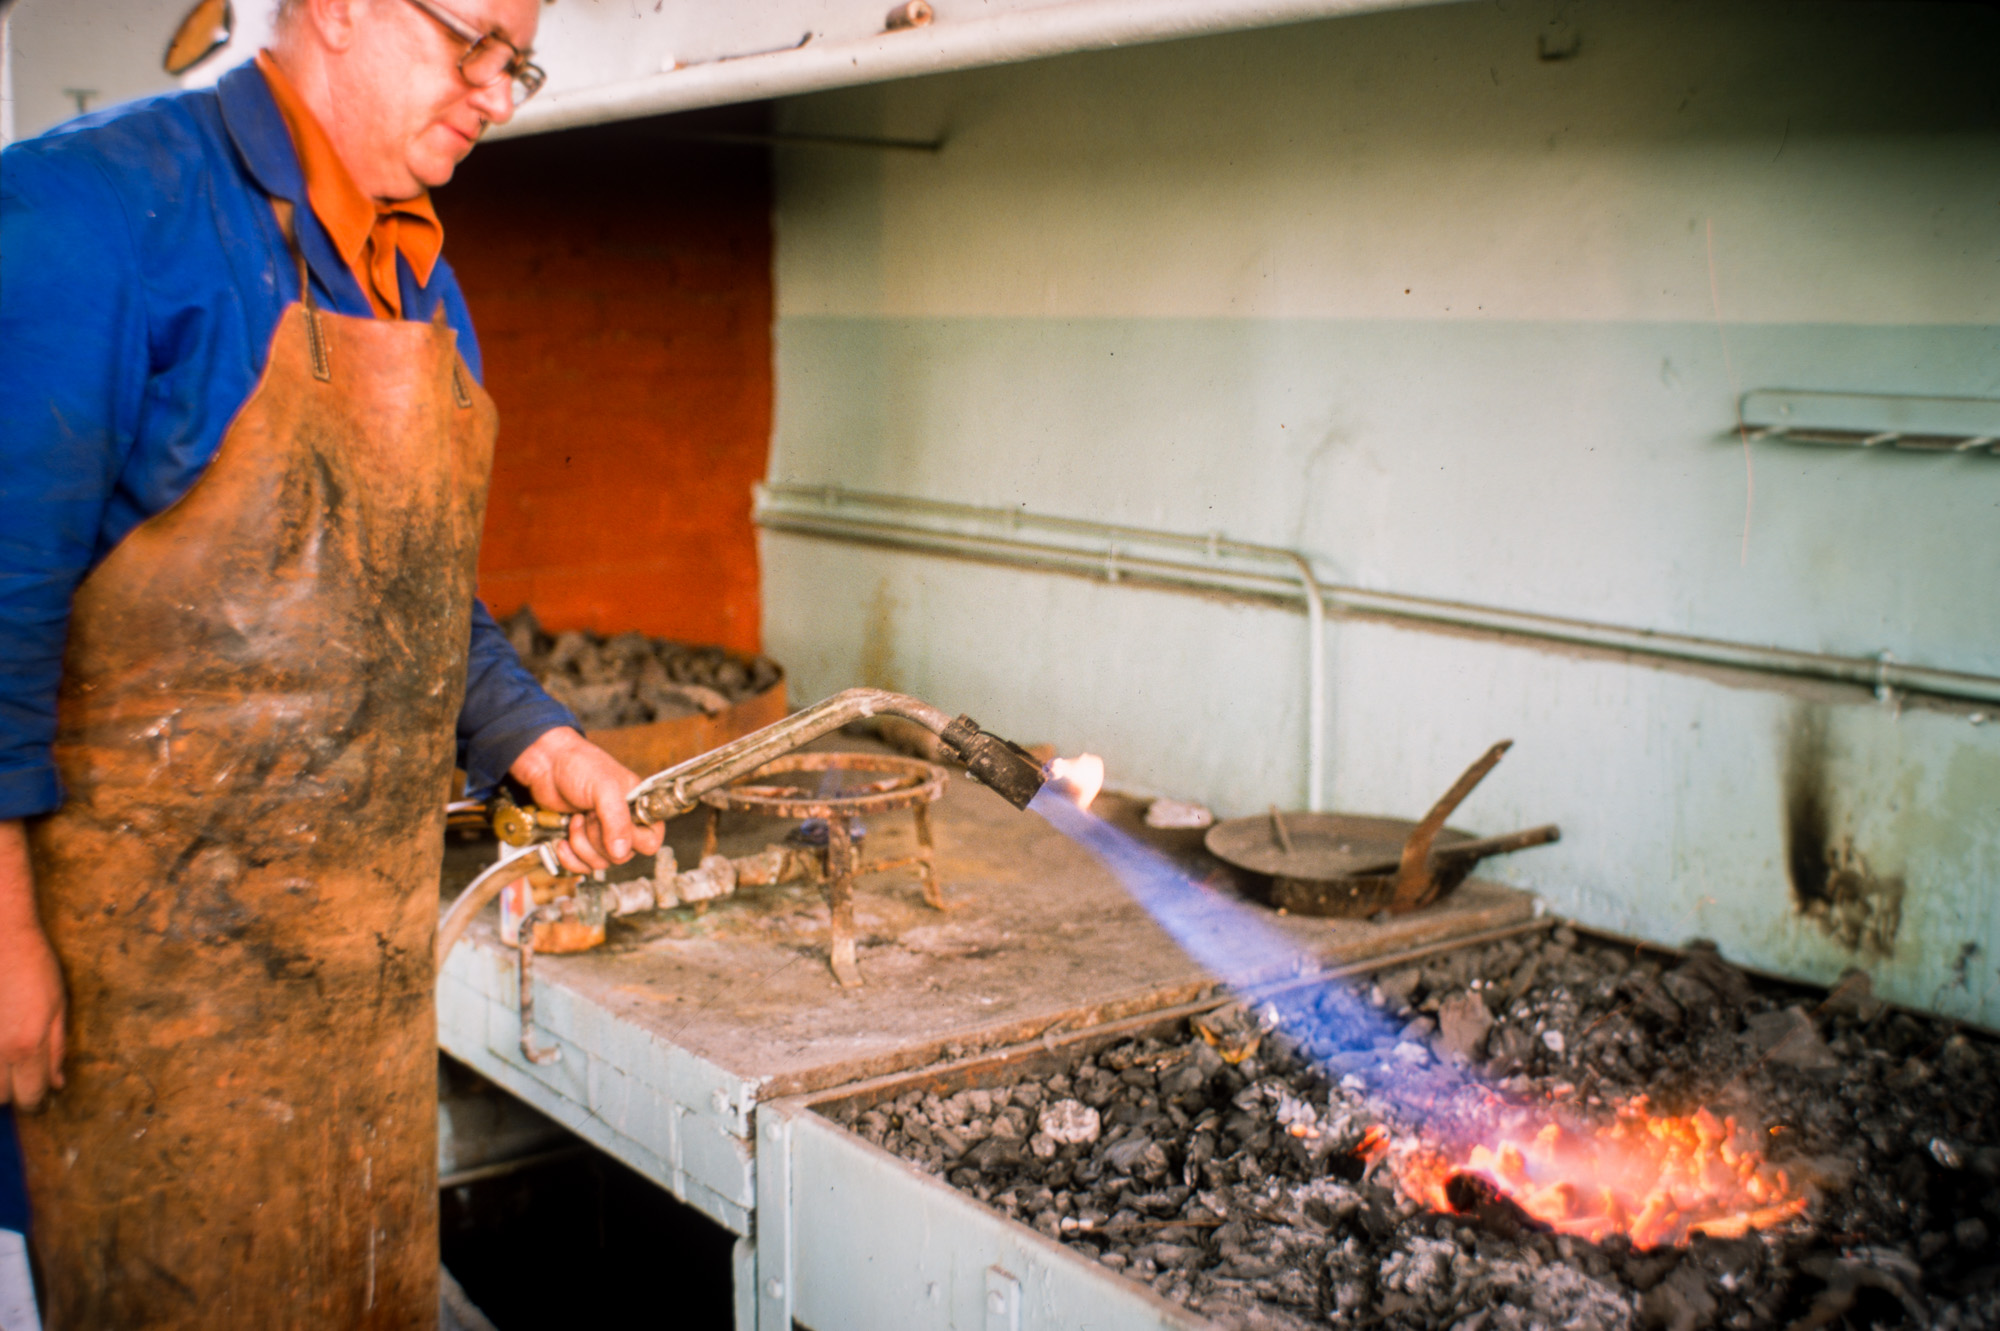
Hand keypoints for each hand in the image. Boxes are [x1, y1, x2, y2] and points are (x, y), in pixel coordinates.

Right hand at [0, 820, 66, 1109]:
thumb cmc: (32, 964)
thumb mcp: (58, 1004)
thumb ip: (56, 1049)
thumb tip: (58, 1083)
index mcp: (26, 1046)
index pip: (30, 1097)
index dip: (36, 1096)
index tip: (37, 1088)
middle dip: (10, 1089)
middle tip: (17, 1067)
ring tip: (4, 1048)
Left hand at [507, 729, 664, 873]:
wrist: (547, 764)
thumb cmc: (580, 766)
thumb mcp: (604, 788)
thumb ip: (617, 820)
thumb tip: (621, 852)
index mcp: (639, 808)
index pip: (650, 841)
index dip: (631, 839)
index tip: (611, 822)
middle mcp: (623, 825)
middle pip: (622, 856)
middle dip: (599, 839)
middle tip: (589, 814)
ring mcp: (602, 836)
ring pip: (600, 863)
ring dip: (582, 845)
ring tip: (576, 819)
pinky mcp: (581, 843)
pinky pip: (582, 867)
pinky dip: (570, 857)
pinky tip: (563, 840)